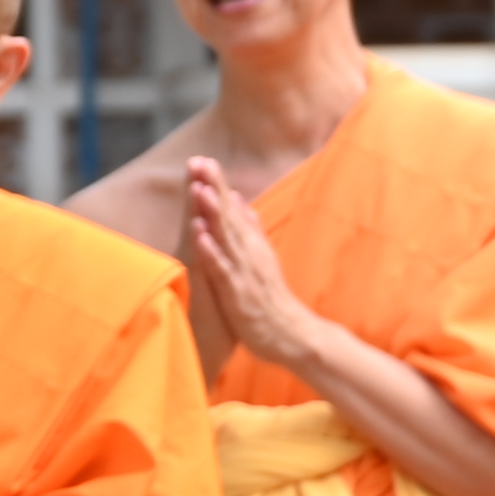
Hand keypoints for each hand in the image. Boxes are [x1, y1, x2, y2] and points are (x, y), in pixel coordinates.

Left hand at [180, 160, 329, 386]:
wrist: (294, 336)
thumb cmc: (272, 299)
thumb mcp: (262, 258)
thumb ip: (250, 228)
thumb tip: (238, 199)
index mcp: (253, 246)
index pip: (233, 210)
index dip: (219, 185)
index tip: (204, 159)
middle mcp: (250, 254)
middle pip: (229, 217)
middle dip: (215, 189)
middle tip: (202, 162)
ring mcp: (244, 273)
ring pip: (227, 238)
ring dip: (213, 214)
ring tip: (200, 189)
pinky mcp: (239, 294)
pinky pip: (222, 270)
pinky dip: (212, 251)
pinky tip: (200, 235)